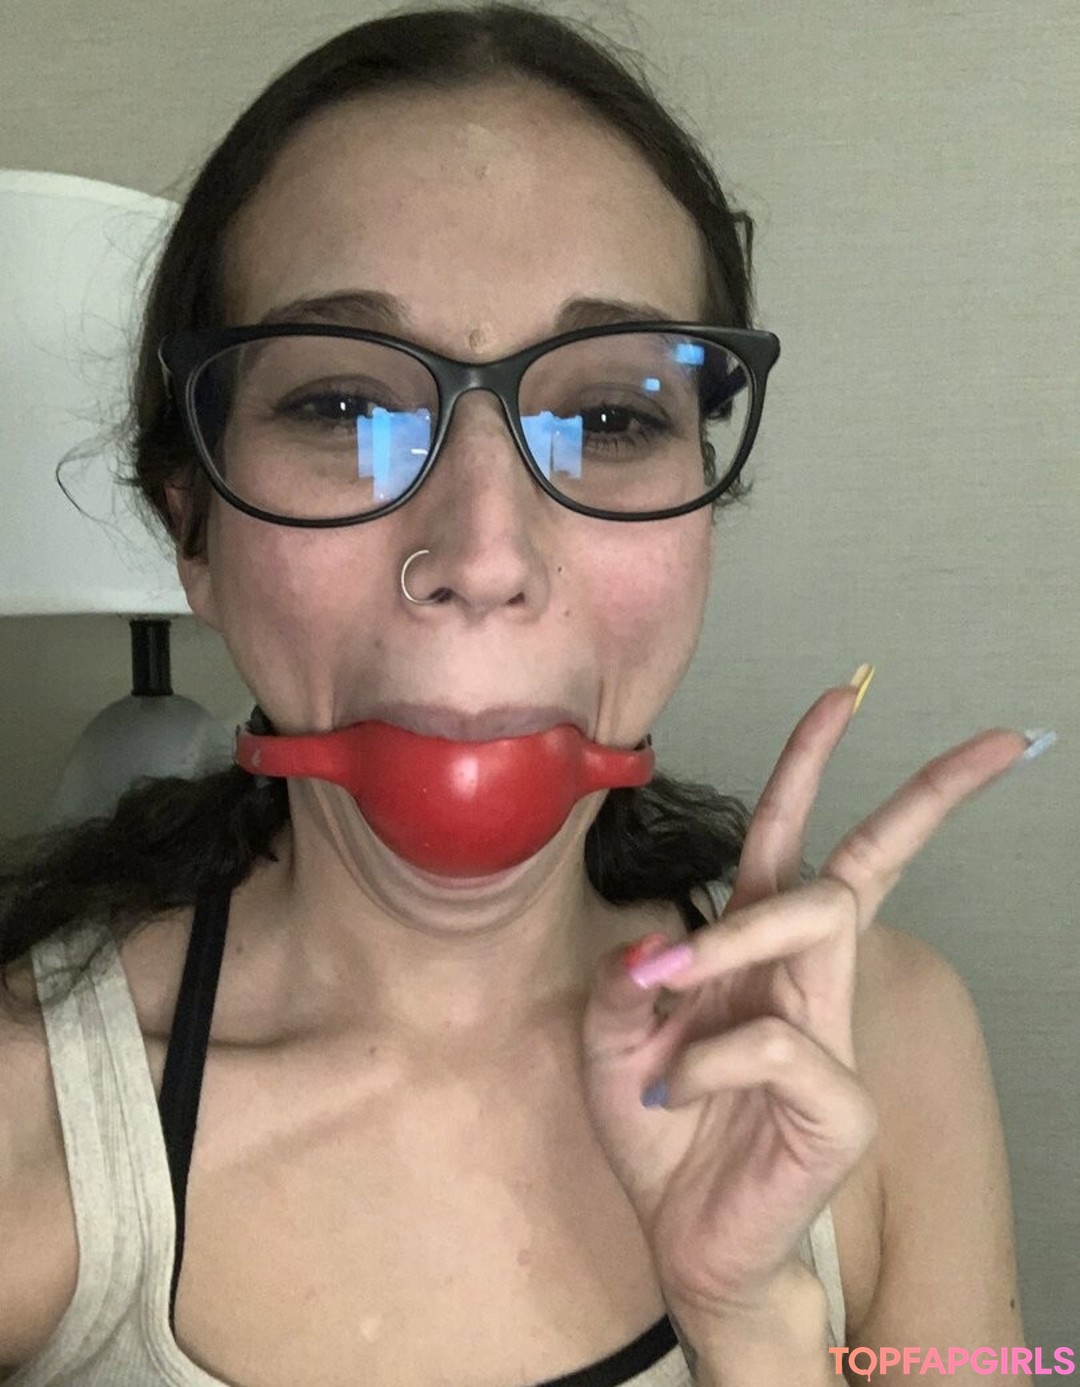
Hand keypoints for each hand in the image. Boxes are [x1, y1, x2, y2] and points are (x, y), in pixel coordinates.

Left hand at [580, 676, 1030, 1320]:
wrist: (685, 1243)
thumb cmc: (661, 1131)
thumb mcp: (612, 1039)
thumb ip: (624, 977)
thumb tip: (658, 937)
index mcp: (756, 951)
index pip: (794, 840)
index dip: (814, 764)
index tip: (845, 694)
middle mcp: (804, 979)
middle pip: (867, 861)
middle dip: (926, 793)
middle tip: (999, 739)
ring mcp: (831, 1037)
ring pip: (822, 916)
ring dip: (733, 932)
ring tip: (663, 989)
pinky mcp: (841, 1103)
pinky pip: (778, 1040)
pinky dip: (707, 1057)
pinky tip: (676, 1090)